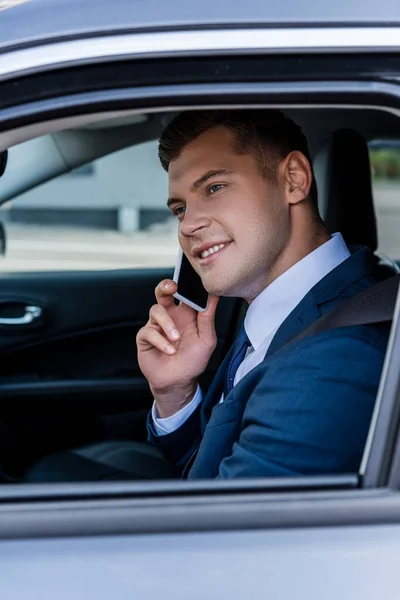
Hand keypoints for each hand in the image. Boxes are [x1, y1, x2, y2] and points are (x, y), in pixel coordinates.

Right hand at [137, 279, 218, 417]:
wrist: (178, 382)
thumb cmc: (193, 361)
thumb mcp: (207, 340)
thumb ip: (207, 317)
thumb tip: (213, 296)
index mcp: (186, 314)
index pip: (185, 292)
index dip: (187, 283)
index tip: (192, 278)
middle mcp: (171, 316)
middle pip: (163, 292)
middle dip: (166, 286)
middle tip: (172, 288)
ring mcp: (157, 325)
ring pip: (156, 310)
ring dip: (167, 324)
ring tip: (176, 339)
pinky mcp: (145, 337)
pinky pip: (149, 331)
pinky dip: (161, 341)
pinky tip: (169, 350)